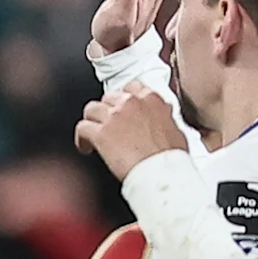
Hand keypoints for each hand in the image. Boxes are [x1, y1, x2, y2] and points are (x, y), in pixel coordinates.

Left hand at [76, 78, 192, 179]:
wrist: (161, 172)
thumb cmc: (170, 157)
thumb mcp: (176, 131)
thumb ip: (163, 120)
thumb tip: (160, 123)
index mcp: (151, 99)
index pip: (131, 86)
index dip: (123, 99)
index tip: (121, 107)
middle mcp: (131, 103)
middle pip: (108, 98)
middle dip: (107, 111)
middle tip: (108, 126)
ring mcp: (114, 116)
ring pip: (91, 109)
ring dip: (92, 121)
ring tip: (92, 134)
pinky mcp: (101, 133)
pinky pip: (82, 128)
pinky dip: (81, 139)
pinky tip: (85, 147)